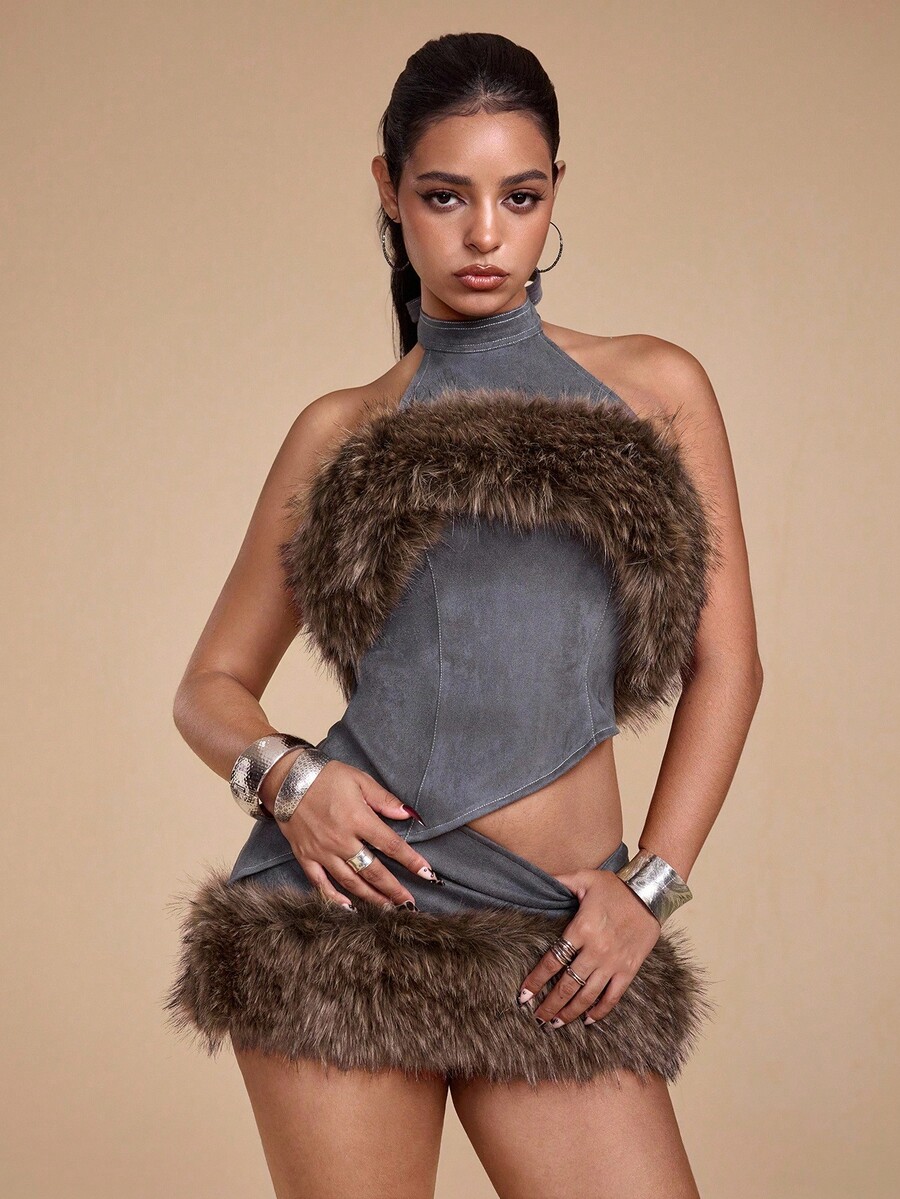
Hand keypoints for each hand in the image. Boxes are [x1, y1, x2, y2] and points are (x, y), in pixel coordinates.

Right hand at [270, 757, 440, 908]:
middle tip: (409, 904)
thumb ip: (384, 799)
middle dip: (393, 889)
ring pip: (351, 882)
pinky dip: (334, 898)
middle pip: (373, 871)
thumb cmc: (326, 776)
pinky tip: (349, 908)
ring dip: (371, 897)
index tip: (427, 873)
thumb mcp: (359, 779)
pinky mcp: (305, 856)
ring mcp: (322, 851)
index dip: (411, 861)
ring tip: (388, 909)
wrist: (287, 778)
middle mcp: (341, 840)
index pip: (391, 845)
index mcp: (358, 819)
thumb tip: (408, 814)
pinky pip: (320, 883)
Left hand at [518, 868, 661, 1028]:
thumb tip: (537, 877)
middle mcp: (596, 950)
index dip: (536, 980)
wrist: (651, 894)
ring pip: (587, 995)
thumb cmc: (615, 886)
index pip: (553, 961)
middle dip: (550, 1004)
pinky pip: (613, 996)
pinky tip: (588, 1020)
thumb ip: (560, 880)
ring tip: (555, 1024)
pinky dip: (600, 1011)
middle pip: (567, 985)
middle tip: (538, 1018)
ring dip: (570, 1012)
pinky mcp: (629, 970)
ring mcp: (614, 963)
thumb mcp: (584, 877)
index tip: (524, 995)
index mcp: (581, 929)